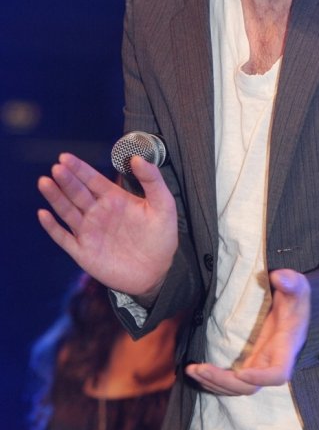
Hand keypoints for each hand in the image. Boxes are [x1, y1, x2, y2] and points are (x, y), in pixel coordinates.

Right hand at [37, 153, 176, 297]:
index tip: (66, 157)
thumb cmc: (161, 237)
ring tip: (45, 182)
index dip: (79, 168)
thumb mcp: (163, 204)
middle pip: (77, 192)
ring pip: (67, 211)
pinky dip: (52, 227)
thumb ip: (152, 180)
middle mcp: (98, 212)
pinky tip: (43, 214)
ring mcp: (89, 232)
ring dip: (55, 197)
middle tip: (57, 168)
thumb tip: (137, 158)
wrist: (157, 272)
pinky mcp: (83, 252)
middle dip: (66, 179)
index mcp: (114, 199)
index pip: (93, 180)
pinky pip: (63, 238)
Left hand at [185, 269, 309, 394]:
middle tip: (199, 369)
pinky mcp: (247, 361)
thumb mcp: (296, 285)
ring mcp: (257, 364)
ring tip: (192, 371)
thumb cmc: (294, 295)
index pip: (278, 374)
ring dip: (214, 383)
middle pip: (249, 387)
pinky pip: (231, 381)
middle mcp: (271, 361)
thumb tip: (278, 278)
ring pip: (237, 388)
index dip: (261, 378)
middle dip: (223, 381)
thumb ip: (290, 281)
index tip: (240, 373)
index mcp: (285, 347)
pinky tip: (198, 372)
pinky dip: (213, 380)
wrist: (290, 303)